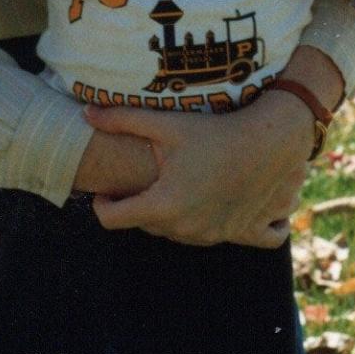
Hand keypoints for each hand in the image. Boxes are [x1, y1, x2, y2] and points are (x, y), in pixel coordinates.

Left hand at [82, 90, 315, 247]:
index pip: (112, 219)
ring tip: (175, 184)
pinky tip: (212, 207)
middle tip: (143, 179)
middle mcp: (185, 228)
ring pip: (177, 232)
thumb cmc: (214, 131)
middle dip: (140, 205)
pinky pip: (221, 240)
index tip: (106, 191)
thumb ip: (123, 120)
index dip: (102, 204)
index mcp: (162, 205)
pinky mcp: (239, 234)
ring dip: (171, 214)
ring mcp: (212, 235)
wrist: (269, 141)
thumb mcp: (166, 124)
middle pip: (145, 225)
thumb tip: (85, 113)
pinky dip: (213, 228)